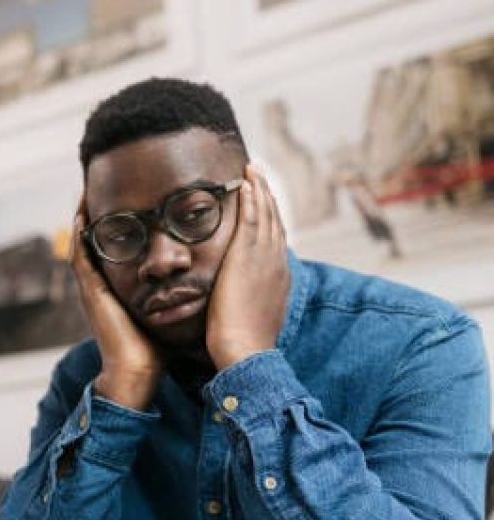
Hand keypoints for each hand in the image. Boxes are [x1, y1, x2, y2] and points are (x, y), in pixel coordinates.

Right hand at [70, 198, 163, 409]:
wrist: (138, 371)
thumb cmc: (156, 347)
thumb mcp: (170, 311)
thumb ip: (182, 295)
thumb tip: (210, 281)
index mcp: (120, 287)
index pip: (117, 246)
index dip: (120, 222)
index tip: (130, 199)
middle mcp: (103, 284)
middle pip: (97, 239)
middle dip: (100, 213)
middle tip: (102, 184)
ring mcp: (93, 288)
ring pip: (84, 243)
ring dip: (84, 216)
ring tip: (87, 189)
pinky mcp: (91, 292)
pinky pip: (80, 256)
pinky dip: (80, 235)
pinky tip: (83, 213)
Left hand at [206, 164, 290, 369]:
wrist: (245, 350)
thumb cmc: (243, 344)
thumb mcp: (252, 318)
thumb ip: (249, 304)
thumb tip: (241, 303)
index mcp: (278, 277)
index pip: (275, 240)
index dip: (271, 218)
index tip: (264, 202)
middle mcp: (276, 263)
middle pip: (275, 221)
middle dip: (268, 196)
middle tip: (261, 175)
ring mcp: (264, 258)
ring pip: (265, 214)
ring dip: (259, 189)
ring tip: (253, 169)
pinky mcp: (248, 256)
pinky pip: (252, 218)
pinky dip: (251, 198)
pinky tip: (246, 182)